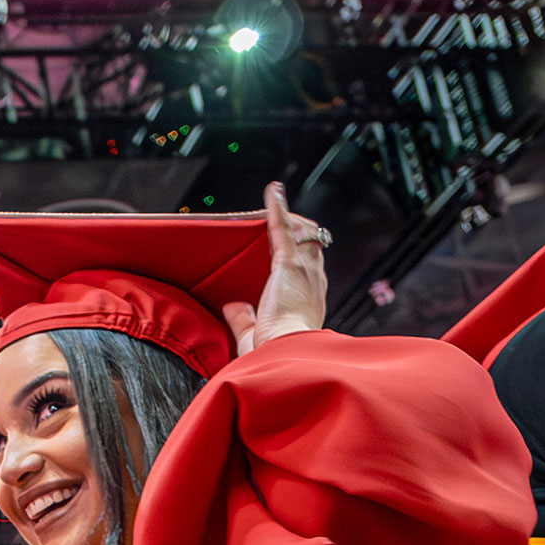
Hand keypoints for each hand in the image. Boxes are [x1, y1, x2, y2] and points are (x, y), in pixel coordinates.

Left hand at [221, 181, 331, 356]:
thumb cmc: (274, 351)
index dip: (301, 255)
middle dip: (300, 231)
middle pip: (312, 245)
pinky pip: (283, 228)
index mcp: (308, 300)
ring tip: (275, 203)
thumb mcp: (254, 334)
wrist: (285, 352)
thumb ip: (243, 319)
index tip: (290, 247)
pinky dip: (277, 208)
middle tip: (283, 221)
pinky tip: (272, 192)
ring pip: (303, 233)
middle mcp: (312, 281)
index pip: (309, 269)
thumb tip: (232, 307)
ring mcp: (304, 270)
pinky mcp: (289, 263)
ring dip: (290, 218)